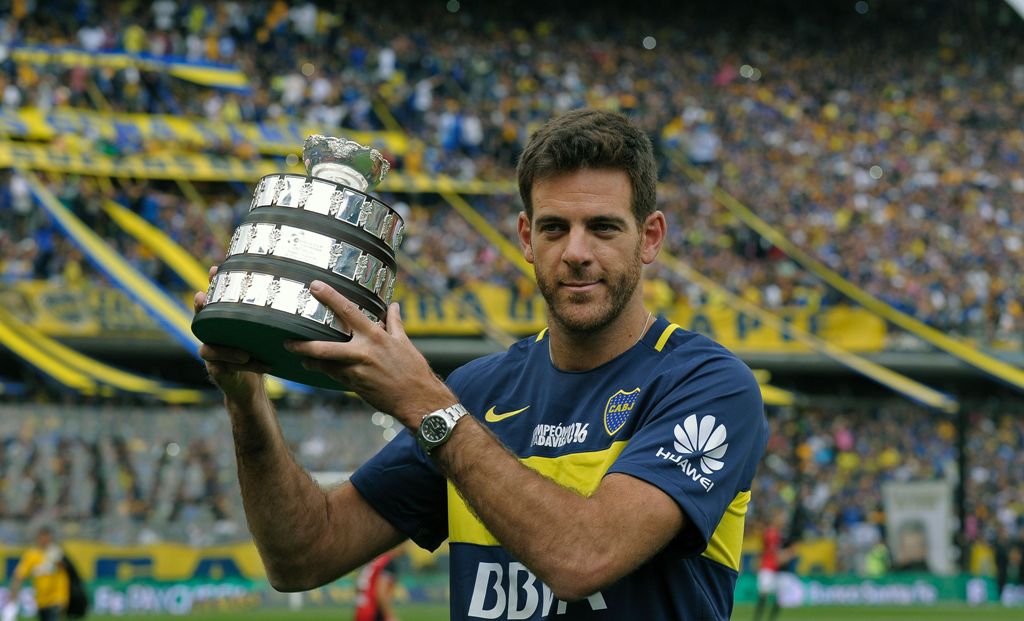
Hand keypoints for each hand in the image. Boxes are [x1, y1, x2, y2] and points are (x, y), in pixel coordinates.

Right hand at [194, 265, 269, 401]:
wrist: (251, 388)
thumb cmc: (260, 354)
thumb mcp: (266, 332)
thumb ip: (273, 316)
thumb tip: (301, 288)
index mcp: (224, 325)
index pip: (215, 302)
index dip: (212, 286)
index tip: (215, 269)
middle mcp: (213, 337)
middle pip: (202, 320)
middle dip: (202, 308)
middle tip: (203, 297)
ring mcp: (212, 355)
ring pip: (208, 348)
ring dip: (225, 349)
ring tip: (244, 353)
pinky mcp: (216, 371)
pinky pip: (221, 367)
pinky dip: (238, 365)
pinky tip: (253, 362)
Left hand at [285, 280, 454, 424]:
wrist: (418, 400)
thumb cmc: (414, 370)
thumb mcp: (405, 342)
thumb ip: (395, 323)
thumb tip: (394, 306)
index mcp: (375, 336)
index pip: (348, 311)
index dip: (330, 297)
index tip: (314, 286)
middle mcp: (363, 352)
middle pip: (325, 347)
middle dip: (304, 345)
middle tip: (287, 341)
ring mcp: (357, 371)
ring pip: (326, 365)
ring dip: (311, 360)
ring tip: (301, 356)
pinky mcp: (355, 386)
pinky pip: (335, 376)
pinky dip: (327, 371)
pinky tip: (319, 368)